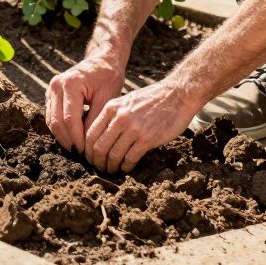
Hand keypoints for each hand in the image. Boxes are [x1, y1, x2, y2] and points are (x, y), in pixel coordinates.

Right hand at [45, 57, 125, 152]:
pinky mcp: (51, 93)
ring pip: (51, 121)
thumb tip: (89, 144)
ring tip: (76, 150)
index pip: (69, 119)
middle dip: (68, 141)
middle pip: (57, 121)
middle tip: (81, 155)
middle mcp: (56, 85)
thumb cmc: (108, 76)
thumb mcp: (106, 98)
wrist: (102, 60)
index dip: (77, 138)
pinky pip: (51, 116)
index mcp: (70, 84)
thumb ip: (95, 119)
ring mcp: (51, 88)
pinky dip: (60, 129)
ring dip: (62, 137)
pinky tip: (72, 139)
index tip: (86, 152)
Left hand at [84, 80, 199, 172]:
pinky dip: (126, 166)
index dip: (88, 150)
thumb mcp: (126, 101)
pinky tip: (126, 168)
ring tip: (112, 170)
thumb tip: (101, 135)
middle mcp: (119, 118)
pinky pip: (130, 158)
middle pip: (99, 147)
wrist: (178, 94)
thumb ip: (114, 115)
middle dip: (97, 161)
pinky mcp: (147, 138)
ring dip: (111, 166)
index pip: (90, 134)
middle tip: (99, 168)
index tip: (90, 158)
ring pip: (113, 155)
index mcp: (111, 108)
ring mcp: (133, 129)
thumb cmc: (152, 99)